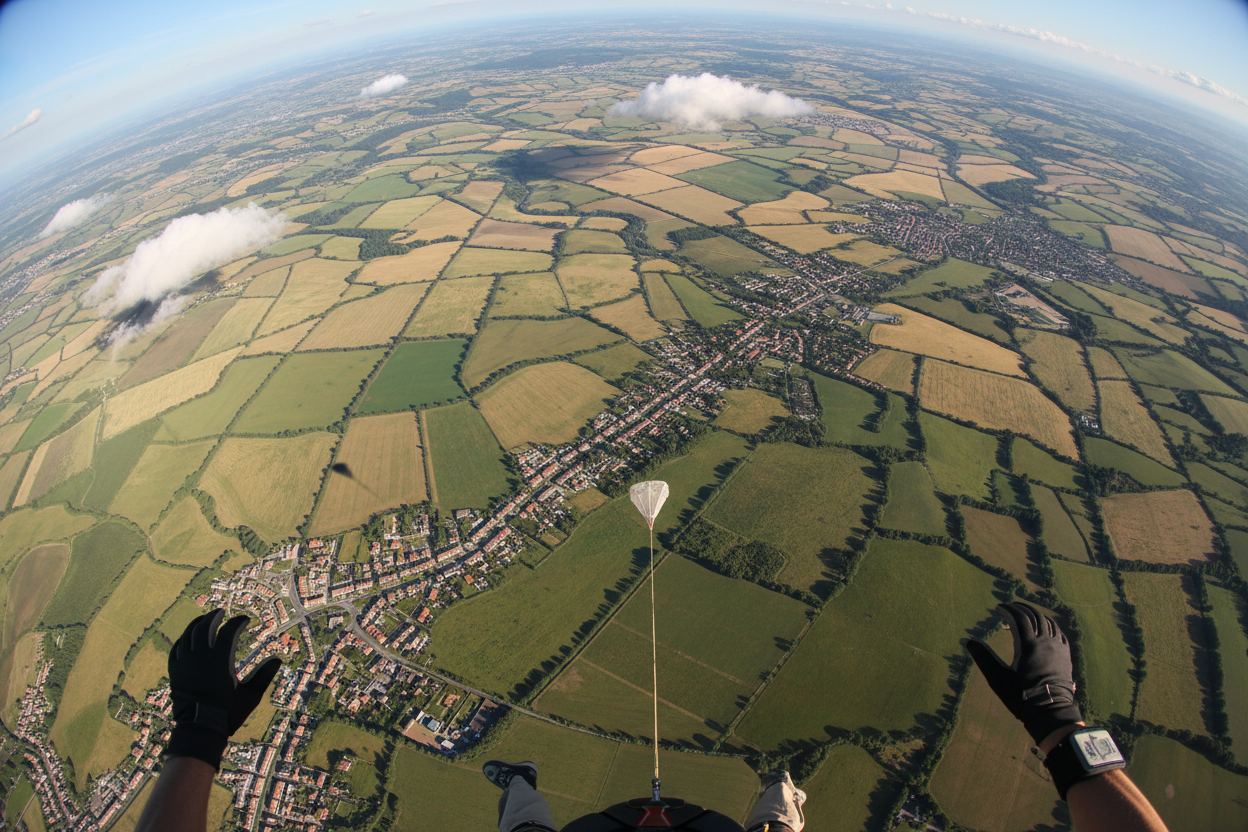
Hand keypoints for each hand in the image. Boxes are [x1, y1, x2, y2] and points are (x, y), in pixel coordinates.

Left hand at [165, 609, 281, 768]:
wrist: (199, 729)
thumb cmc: (228, 712)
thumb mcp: (251, 695)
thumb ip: (264, 676)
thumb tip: (278, 660)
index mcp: (220, 660)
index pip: (229, 631)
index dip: (238, 622)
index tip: (245, 620)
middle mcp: (200, 657)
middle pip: (205, 627)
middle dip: (214, 617)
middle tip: (221, 612)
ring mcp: (185, 663)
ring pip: (189, 635)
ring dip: (197, 624)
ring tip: (204, 620)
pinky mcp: (175, 672)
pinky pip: (176, 649)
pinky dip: (183, 640)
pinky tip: (187, 638)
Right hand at [966, 602, 1082, 744]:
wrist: (1050, 712)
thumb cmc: (1021, 696)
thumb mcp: (998, 678)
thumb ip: (983, 658)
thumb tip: (968, 641)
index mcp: (1028, 645)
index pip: (1018, 618)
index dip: (1007, 610)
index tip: (998, 608)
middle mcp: (1045, 642)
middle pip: (1034, 616)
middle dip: (1020, 609)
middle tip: (1010, 607)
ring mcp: (1058, 647)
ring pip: (1048, 622)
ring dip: (1035, 615)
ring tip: (1025, 615)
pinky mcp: (1065, 654)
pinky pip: (1058, 632)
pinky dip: (1049, 624)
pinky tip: (1043, 628)